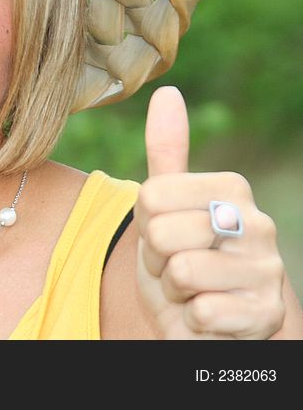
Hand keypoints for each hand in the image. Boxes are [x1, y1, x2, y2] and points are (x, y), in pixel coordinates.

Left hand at [135, 86, 285, 338]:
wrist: (204, 320)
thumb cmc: (181, 256)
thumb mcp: (166, 204)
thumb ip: (167, 151)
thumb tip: (167, 92)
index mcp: (232, 189)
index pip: (151, 195)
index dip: (145, 223)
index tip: (164, 233)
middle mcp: (259, 224)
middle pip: (163, 233)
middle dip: (158, 258)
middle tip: (176, 265)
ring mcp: (267, 271)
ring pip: (183, 272)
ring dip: (174, 290)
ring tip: (191, 290)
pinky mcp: (264, 314)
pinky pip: (202, 312)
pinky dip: (192, 319)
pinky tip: (207, 316)